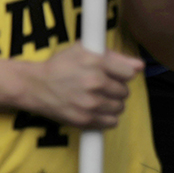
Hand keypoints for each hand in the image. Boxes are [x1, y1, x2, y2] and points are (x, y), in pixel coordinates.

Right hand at [23, 43, 142, 128]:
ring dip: (111, 103)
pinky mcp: (86, 119)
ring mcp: (90, 102)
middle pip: (125, 91)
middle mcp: (94, 81)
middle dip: (114, 89)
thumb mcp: (82, 51)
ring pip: (120, 107)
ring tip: (95, 98)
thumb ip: (113, 56)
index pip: (129, 72)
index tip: (111, 74)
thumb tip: (139, 66)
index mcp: (94, 60)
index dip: (121, 73)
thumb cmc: (59, 67)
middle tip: (99, 86)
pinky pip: (112, 122)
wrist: (33, 86)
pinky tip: (94, 109)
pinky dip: (106, 117)